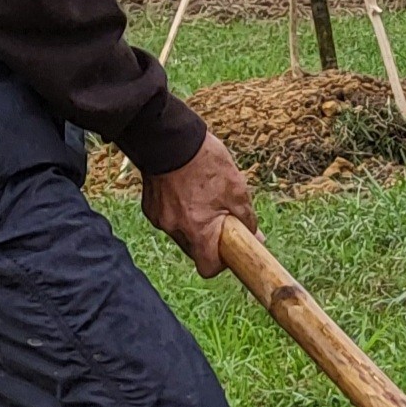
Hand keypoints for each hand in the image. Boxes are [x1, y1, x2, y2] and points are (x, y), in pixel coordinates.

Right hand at [141, 131, 255, 276]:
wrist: (169, 138)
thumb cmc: (205, 163)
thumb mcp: (236, 189)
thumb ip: (246, 219)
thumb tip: (256, 238)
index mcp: (197, 231)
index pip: (208, 269)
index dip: (221, 262)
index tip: (230, 248)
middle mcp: (174, 230)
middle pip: (195, 249)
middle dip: (209, 237)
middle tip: (221, 214)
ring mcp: (159, 218)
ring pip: (182, 232)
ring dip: (194, 222)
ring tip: (202, 194)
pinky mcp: (149, 206)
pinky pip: (169, 217)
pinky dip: (179, 209)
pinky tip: (185, 187)